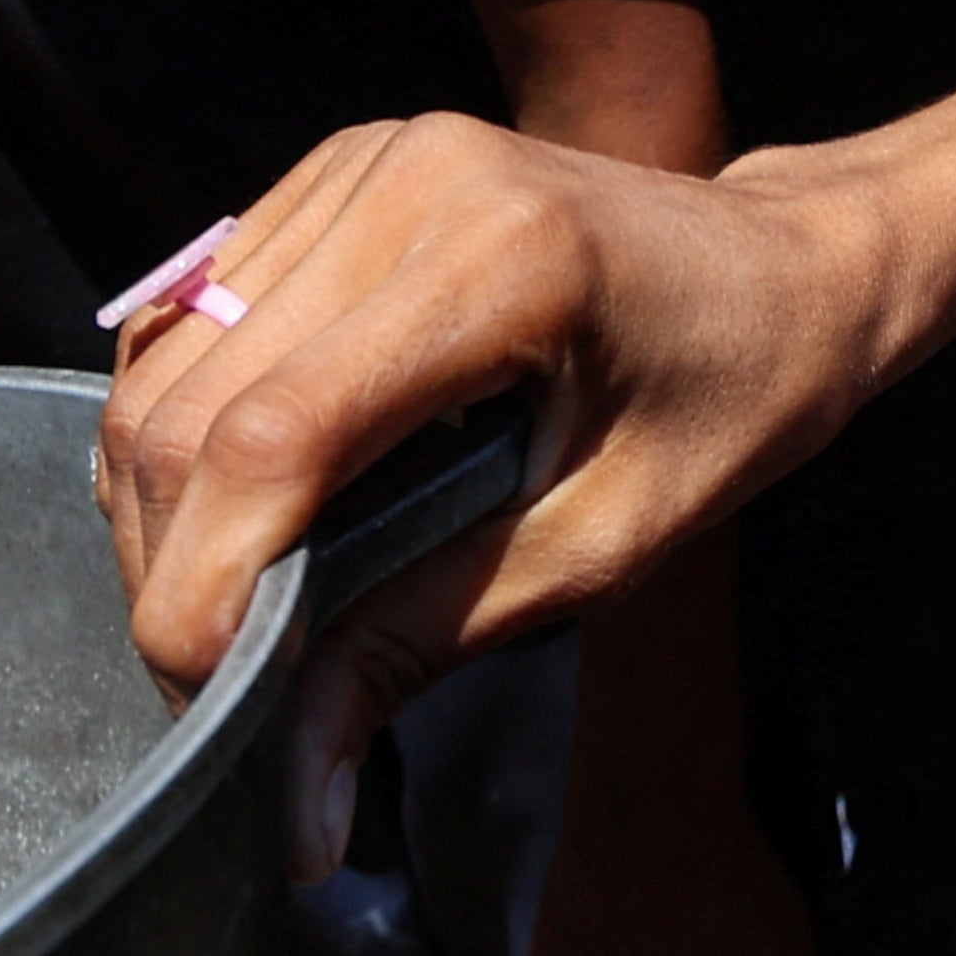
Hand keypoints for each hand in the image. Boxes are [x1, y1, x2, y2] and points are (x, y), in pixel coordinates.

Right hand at [100, 115, 906, 715]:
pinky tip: (247, 506)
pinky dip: (187, 430)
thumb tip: (285, 795)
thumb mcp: (603, 544)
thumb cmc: (733, 403)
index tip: (206, 709)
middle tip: (225, 690)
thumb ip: (424, 641)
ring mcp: (367, 160)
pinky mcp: (341, 169)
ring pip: (167, 362)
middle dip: (176, 569)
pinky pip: (197, 317)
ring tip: (235, 610)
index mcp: (502, 260)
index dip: (206, 587)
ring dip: (163, 508)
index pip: (277, 436)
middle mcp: (411, 180)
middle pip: (191, 405)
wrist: (792, 264)